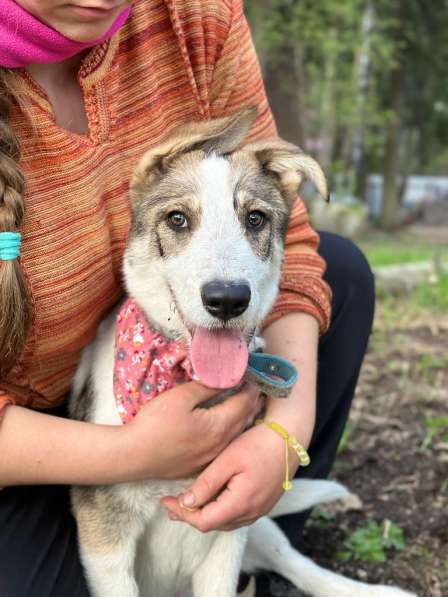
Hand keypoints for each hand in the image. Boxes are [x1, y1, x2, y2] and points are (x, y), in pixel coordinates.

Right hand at [124, 381, 261, 481]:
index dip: (251, 386)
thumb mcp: (181, 397)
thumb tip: (226, 377)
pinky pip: (225, 445)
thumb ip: (207, 386)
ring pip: (237, 434)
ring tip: (244, 401)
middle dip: (251, 400)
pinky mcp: (202, 464)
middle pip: (246, 419)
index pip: (245, 402)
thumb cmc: (155, 424)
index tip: (252, 373)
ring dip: (243, 416)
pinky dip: (231, 430)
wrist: (133, 455)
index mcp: (220, 426)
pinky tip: (224, 424)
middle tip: (252, 385)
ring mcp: (212, 457)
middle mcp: (222, 444)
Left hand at [160, 423, 299, 530]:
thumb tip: (185, 504)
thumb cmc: (259, 442)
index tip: (165, 500)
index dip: (181, 514)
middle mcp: (251, 513)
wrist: (289, 437)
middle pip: (213, 524)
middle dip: (189, 515)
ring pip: (224, 521)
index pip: (203, 522)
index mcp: (241, 503)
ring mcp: (259, 510)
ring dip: (204, 514)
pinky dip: (218, 510)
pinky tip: (209, 496)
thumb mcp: (228, 459)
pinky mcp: (263, 503)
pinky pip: (236, 515)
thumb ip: (207, 483)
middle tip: (170, 501)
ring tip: (185, 501)